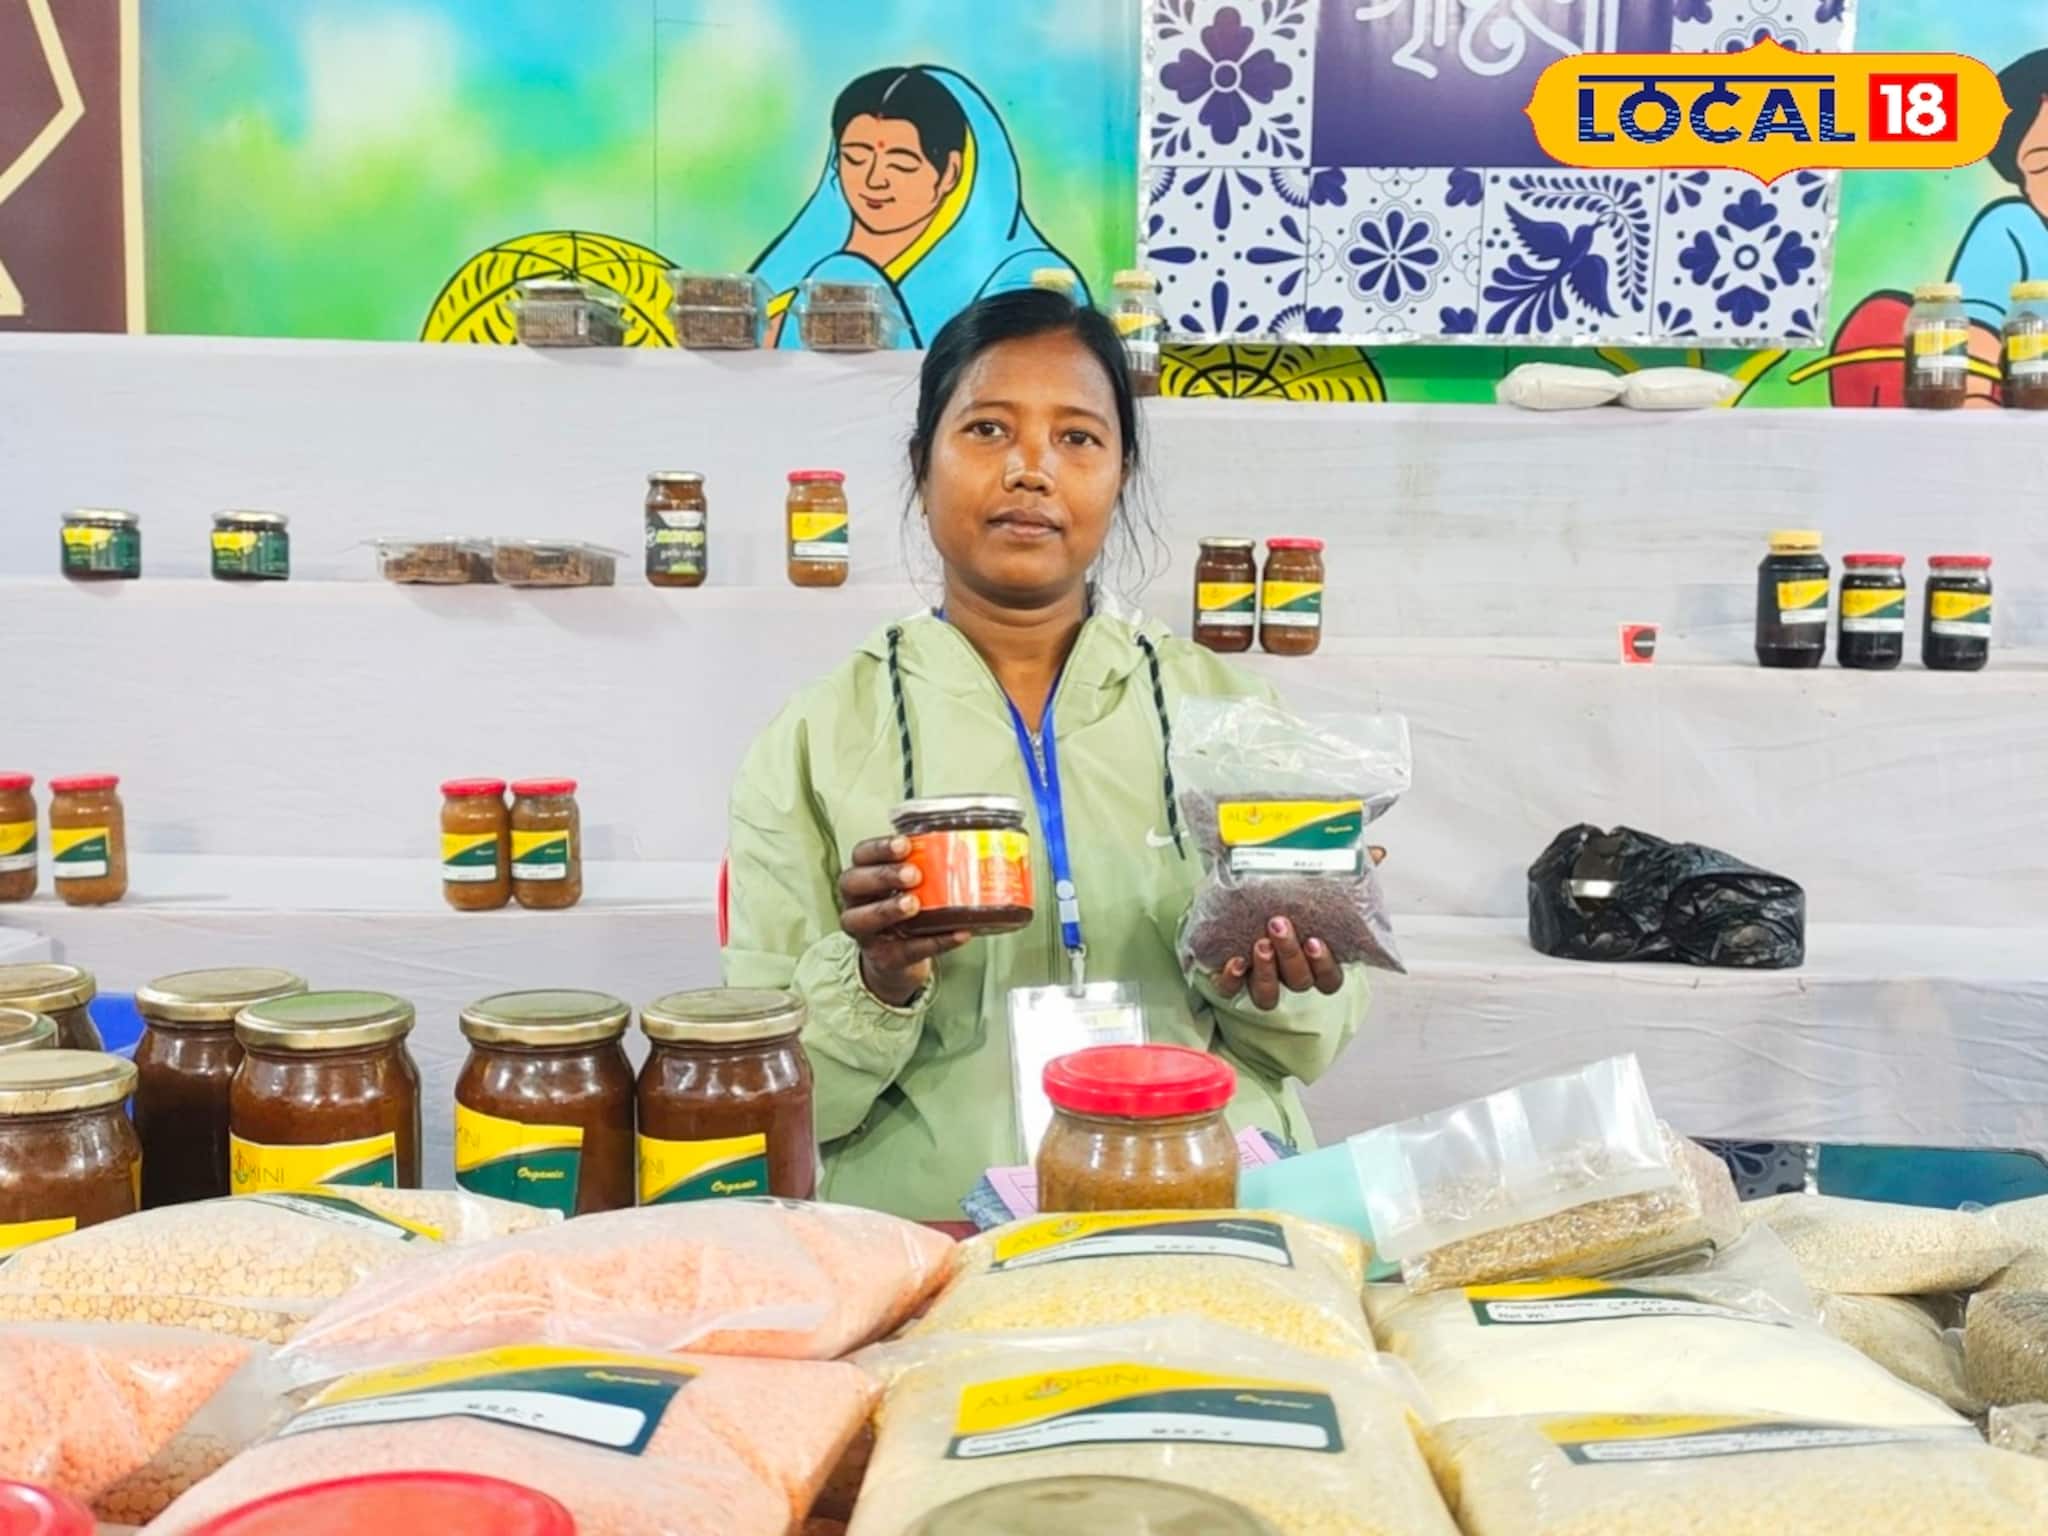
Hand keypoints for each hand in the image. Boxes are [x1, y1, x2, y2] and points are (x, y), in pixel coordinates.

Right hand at [838, 836, 970, 1006]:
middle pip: (852, 883)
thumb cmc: (905, 909)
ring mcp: (865, 933)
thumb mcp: (910, 887)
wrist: (899, 956)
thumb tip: (969, 846)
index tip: (904, 845)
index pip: (860, 855)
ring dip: (889, 910)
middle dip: (883, 876)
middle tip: (913, 874)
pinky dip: (933, 942)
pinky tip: (956, 934)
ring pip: (863, 920)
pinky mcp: (884, 958)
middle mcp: (855, 902)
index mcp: (863, 876)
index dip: (879, 848)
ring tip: (914, 904)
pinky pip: (905, 951)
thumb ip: (927, 868)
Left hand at [1212, 848, 1385, 1012]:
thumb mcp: (1315, 882)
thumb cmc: (1287, 898)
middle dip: (1290, 955)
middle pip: (1299, 981)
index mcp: (1313, 960)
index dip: (1324, 966)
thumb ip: (1346, 871)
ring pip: (1268, 994)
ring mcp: (1260, 979)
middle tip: (1279, 924)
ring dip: (1266, 972)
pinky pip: (1230, 991)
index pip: (1329, 979)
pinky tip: (1235, 962)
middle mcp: (1288, 974)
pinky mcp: (1230, 979)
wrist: (1237, 900)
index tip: (1315, 940)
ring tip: (1260, 942)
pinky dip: (1231, 980)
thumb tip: (1378, 853)